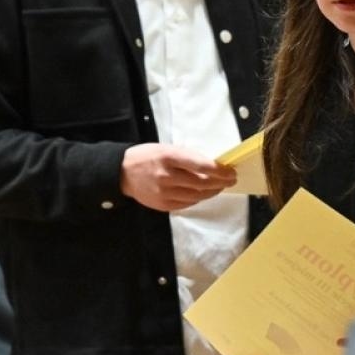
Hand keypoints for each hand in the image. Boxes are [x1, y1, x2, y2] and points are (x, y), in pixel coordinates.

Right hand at [120, 143, 235, 211]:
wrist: (123, 173)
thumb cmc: (148, 157)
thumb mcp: (167, 148)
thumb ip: (188, 157)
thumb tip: (213, 166)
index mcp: (169, 157)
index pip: (201, 166)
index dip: (219, 171)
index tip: (230, 171)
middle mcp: (166, 176)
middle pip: (202, 183)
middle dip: (220, 182)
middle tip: (230, 180)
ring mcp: (164, 193)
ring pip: (197, 196)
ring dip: (212, 192)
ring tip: (219, 186)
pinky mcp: (163, 205)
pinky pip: (187, 204)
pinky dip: (198, 199)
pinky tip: (202, 193)